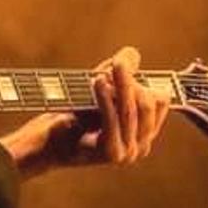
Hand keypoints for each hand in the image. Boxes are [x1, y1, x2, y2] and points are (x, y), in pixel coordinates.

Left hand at [0, 46, 170, 178]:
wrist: (46, 143)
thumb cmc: (73, 115)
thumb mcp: (100, 88)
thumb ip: (118, 72)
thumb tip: (132, 53)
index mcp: (145, 133)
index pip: (161, 101)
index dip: (142, 80)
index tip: (120, 65)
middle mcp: (142, 146)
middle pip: (149, 104)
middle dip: (130, 82)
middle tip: (114, 64)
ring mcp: (129, 153)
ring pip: (132, 110)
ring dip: (120, 85)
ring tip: (103, 70)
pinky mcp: (112, 154)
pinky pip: (115, 121)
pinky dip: (107, 99)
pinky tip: (98, 83)